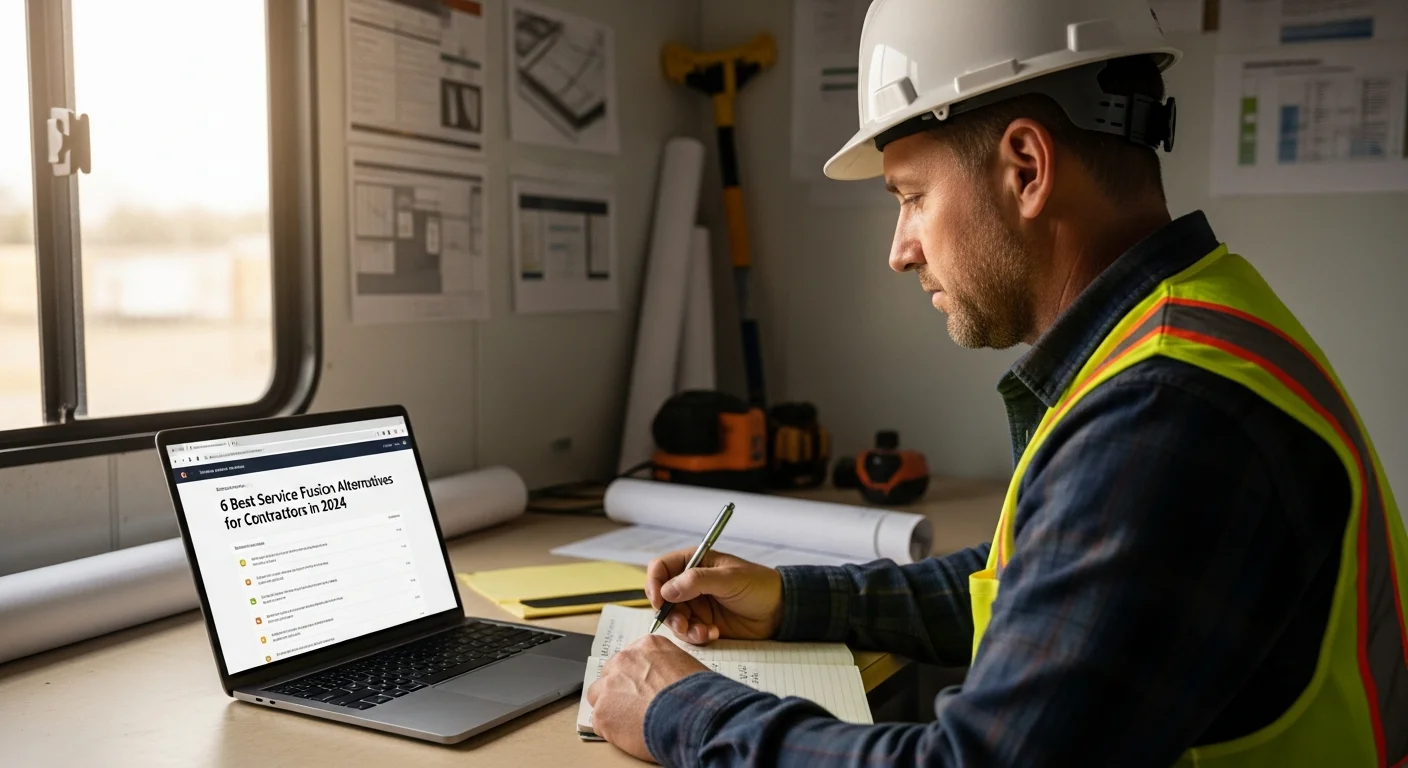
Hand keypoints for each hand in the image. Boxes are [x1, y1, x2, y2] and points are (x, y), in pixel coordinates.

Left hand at [587, 635, 708, 761]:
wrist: (693, 716)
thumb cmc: (699, 695)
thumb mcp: (687, 667)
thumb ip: (667, 669)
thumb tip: (664, 683)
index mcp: (647, 646)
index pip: (630, 659)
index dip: (636, 677)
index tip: (641, 689)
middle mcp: (625, 659)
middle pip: (611, 674)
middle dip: (620, 690)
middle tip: (635, 706)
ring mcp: (610, 685)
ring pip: (599, 696)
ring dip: (612, 707)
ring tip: (631, 722)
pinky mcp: (603, 711)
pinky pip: (600, 722)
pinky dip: (612, 730)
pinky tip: (630, 734)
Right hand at [645, 549, 782, 644]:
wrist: (780, 611)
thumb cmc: (758, 585)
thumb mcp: (729, 578)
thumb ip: (697, 581)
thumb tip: (667, 590)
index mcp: (694, 562)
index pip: (660, 568)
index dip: (654, 584)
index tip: (659, 601)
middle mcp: (690, 583)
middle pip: (662, 598)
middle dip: (669, 613)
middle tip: (683, 625)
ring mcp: (696, 604)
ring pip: (673, 618)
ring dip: (684, 628)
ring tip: (703, 632)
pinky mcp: (703, 623)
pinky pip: (688, 633)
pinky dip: (696, 636)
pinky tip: (712, 634)